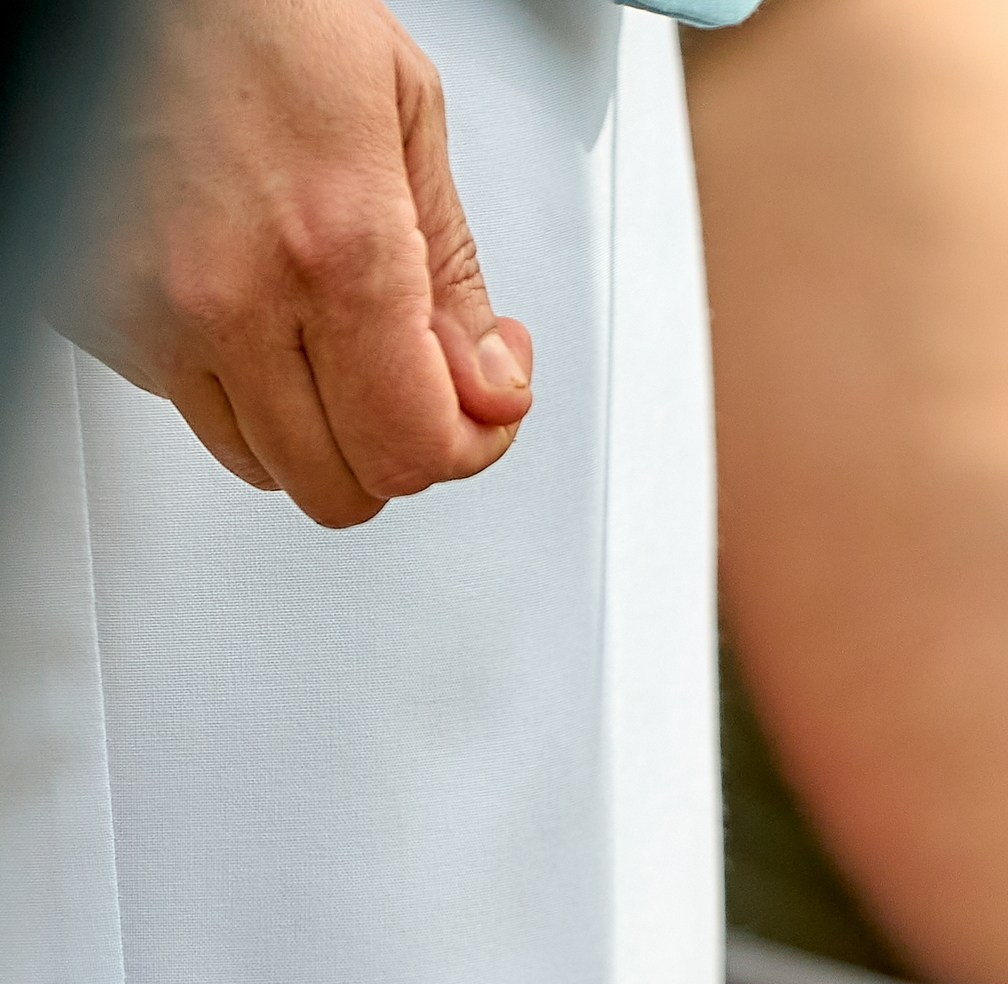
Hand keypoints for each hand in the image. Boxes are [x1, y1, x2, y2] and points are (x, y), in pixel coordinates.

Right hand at [61, 0, 532, 527]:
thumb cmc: (262, 7)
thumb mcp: (407, 117)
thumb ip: (454, 278)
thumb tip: (490, 387)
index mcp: (334, 248)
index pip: (413, 451)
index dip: (468, 447)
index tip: (481, 408)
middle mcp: (229, 294)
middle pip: (338, 486)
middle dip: (394, 451)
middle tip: (418, 389)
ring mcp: (147, 309)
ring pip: (260, 462)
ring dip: (314, 430)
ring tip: (332, 344)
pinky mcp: (90, 305)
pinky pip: (185, 403)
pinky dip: (233, 380)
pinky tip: (253, 305)